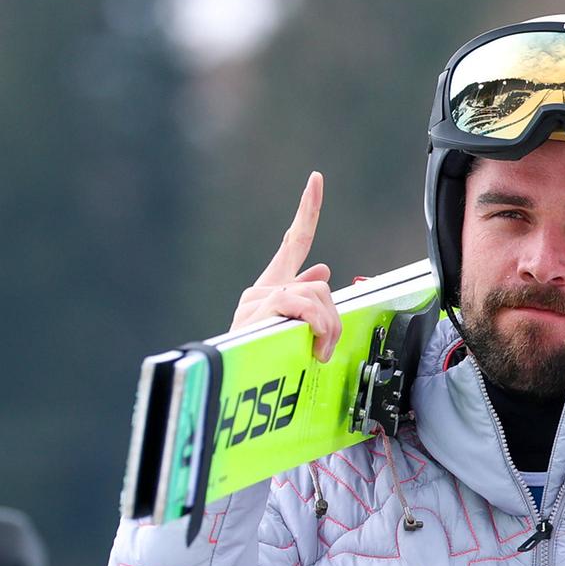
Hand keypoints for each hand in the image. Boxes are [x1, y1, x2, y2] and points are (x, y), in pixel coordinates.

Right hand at [230, 172, 341, 361]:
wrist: (231, 385)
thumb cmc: (262, 363)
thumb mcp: (290, 331)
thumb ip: (306, 301)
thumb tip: (324, 271)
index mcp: (272, 288)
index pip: (294, 242)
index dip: (308, 212)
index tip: (316, 181)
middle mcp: (263, 288)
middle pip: (319, 286)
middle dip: (333, 319)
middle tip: (328, 347)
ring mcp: (259, 297)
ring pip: (316, 296)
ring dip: (327, 327)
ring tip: (319, 352)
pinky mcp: (260, 307)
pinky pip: (303, 304)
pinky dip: (317, 323)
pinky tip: (314, 342)